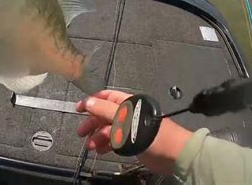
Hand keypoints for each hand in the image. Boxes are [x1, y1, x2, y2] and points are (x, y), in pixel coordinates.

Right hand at [76, 90, 192, 174]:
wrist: (173, 154)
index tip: (79, 108)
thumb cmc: (152, 133)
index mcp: (127, 104)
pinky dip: (106, 145)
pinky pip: (114, 141)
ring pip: (108, 130)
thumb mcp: (125, 119)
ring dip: (97, 137)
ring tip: (90, 145)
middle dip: (92, 123)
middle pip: (104, 115)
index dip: (91, 101)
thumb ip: (105, 110)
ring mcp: (130, 128)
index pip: (106, 97)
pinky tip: (100, 150)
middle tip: (81, 132)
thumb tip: (88, 102)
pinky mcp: (132, 142)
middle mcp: (127, 114)